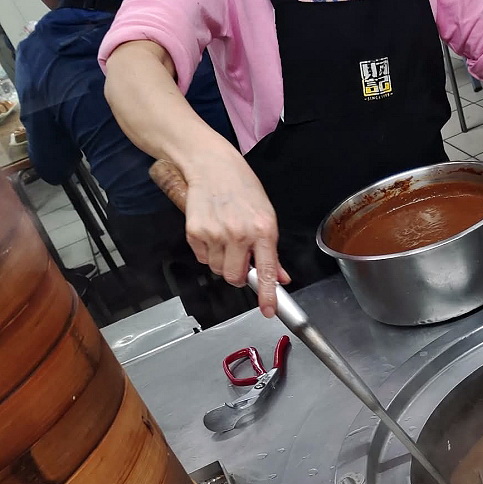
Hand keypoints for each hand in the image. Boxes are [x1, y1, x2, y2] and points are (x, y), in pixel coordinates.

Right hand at [181, 152, 290, 317]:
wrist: (211, 165)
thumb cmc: (242, 188)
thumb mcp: (266, 216)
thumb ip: (272, 251)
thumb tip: (280, 277)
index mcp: (263, 230)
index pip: (266, 271)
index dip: (267, 295)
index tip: (269, 311)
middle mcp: (239, 234)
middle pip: (235, 278)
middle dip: (237, 275)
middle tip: (239, 259)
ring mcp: (215, 233)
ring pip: (218, 270)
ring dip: (223, 262)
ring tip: (226, 238)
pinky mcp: (195, 232)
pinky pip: (203, 258)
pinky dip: (208, 251)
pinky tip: (213, 231)